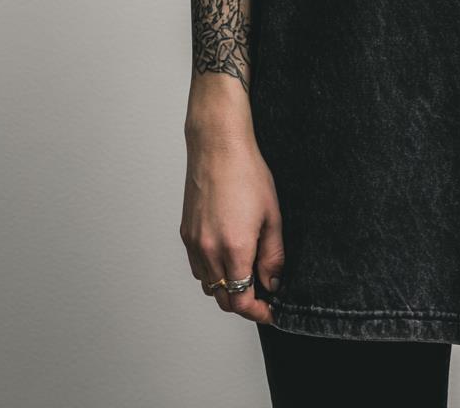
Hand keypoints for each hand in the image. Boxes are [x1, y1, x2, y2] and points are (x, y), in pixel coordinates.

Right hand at [180, 124, 284, 324]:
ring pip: (208, 285)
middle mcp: (209, 251)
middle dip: (244, 303)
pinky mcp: (185, 234)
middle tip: (263, 296)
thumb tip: (273, 282)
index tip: (270, 311)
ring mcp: (194, 243)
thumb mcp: (272, 215)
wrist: (218, 148)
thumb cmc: (247, 174)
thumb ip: (273, 255)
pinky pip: (197, 267)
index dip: (257, 312)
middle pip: (223, 299)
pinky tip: (227, 258)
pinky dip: (212, 273)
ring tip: (247, 274)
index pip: (241, 300)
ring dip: (227, 289)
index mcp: (234, 248)